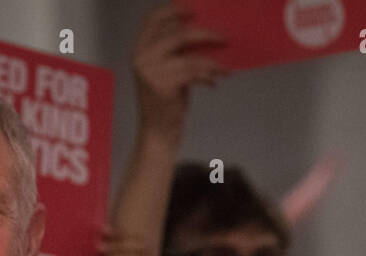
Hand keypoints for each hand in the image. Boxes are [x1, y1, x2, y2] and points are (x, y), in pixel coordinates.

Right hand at [133, 4, 226, 138]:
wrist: (158, 134)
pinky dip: (208, 75)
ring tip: (224, 68)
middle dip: (205, 33)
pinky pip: (193, 72)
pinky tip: (215, 81)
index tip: (195, 9)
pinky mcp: (161, 85)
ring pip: (189, 54)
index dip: (173, 10)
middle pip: (178, 33)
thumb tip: (205, 34)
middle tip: (225, 38)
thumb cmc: (166, 104)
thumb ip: (178, 53)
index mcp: (140, 49)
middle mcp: (141, 56)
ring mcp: (149, 70)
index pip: (153, 19)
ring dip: (212, 60)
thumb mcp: (169, 71)